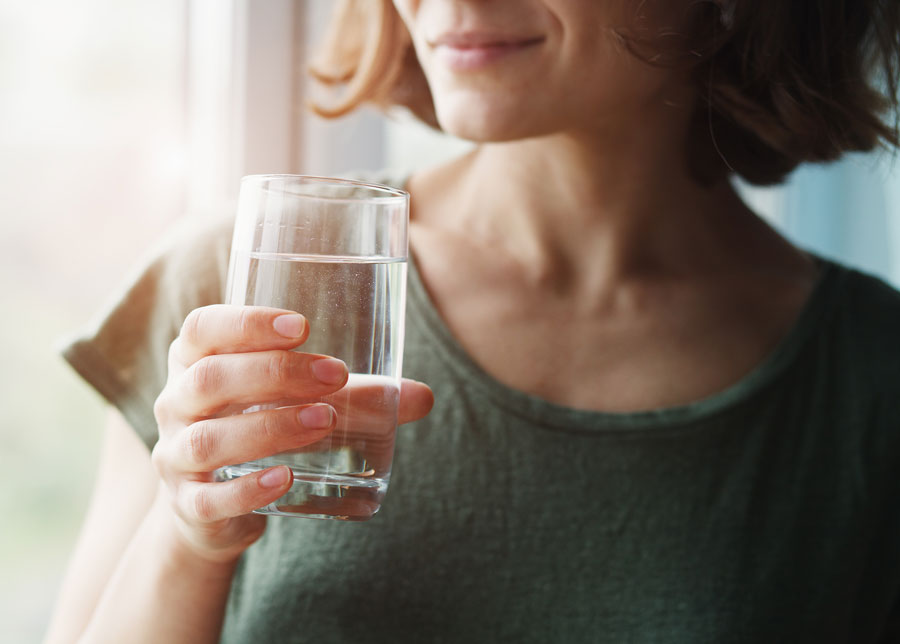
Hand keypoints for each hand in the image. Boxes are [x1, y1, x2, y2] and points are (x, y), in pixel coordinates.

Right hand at [150, 305, 433, 562]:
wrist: (214, 507)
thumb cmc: (260, 428)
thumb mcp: (298, 403)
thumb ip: (357, 397)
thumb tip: (423, 397)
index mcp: (195, 362)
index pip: (203, 328)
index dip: (245, 322)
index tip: (302, 326)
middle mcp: (176, 404)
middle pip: (209, 379)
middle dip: (274, 373)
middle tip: (334, 375)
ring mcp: (176, 456)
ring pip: (209, 439)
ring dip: (269, 427)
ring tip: (323, 421)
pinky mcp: (189, 505)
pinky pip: (209, 498)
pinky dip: (247, 489)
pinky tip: (286, 479)